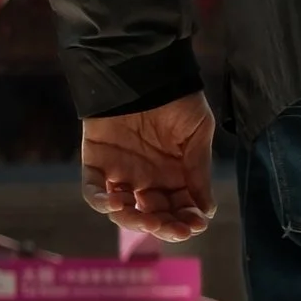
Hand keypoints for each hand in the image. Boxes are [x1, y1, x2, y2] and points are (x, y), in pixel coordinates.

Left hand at [80, 95, 216, 240]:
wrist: (146, 69)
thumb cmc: (177, 98)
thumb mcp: (197, 132)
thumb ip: (198, 170)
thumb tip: (207, 210)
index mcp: (172, 175)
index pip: (178, 208)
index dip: (186, 220)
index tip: (197, 225)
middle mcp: (146, 180)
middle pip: (153, 215)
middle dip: (166, 227)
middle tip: (177, 231)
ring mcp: (120, 174)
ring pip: (123, 211)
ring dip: (136, 221)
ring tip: (152, 222)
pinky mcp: (95, 165)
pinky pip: (93, 191)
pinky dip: (101, 202)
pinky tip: (117, 204)